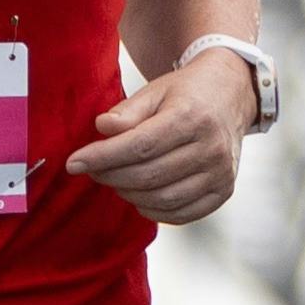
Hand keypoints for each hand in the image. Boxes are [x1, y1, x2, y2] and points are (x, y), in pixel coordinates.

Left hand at [70, 53, 252, 227]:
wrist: (230, 95)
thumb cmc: (185, 93)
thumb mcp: (154, 91)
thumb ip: (127, 111)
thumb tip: (101, 129)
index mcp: (192, 117)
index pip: (139, 146)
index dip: (102, 157)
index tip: (74, 163)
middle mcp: (211, 147)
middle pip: (149, 175)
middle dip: (111, 176)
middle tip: (92, 170)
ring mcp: (221, 173)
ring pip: (163, 199)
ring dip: (129, 194)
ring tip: (115, 180)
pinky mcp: (223, 191)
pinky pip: (182, 213)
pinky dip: (154, 211)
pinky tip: (139, 196)